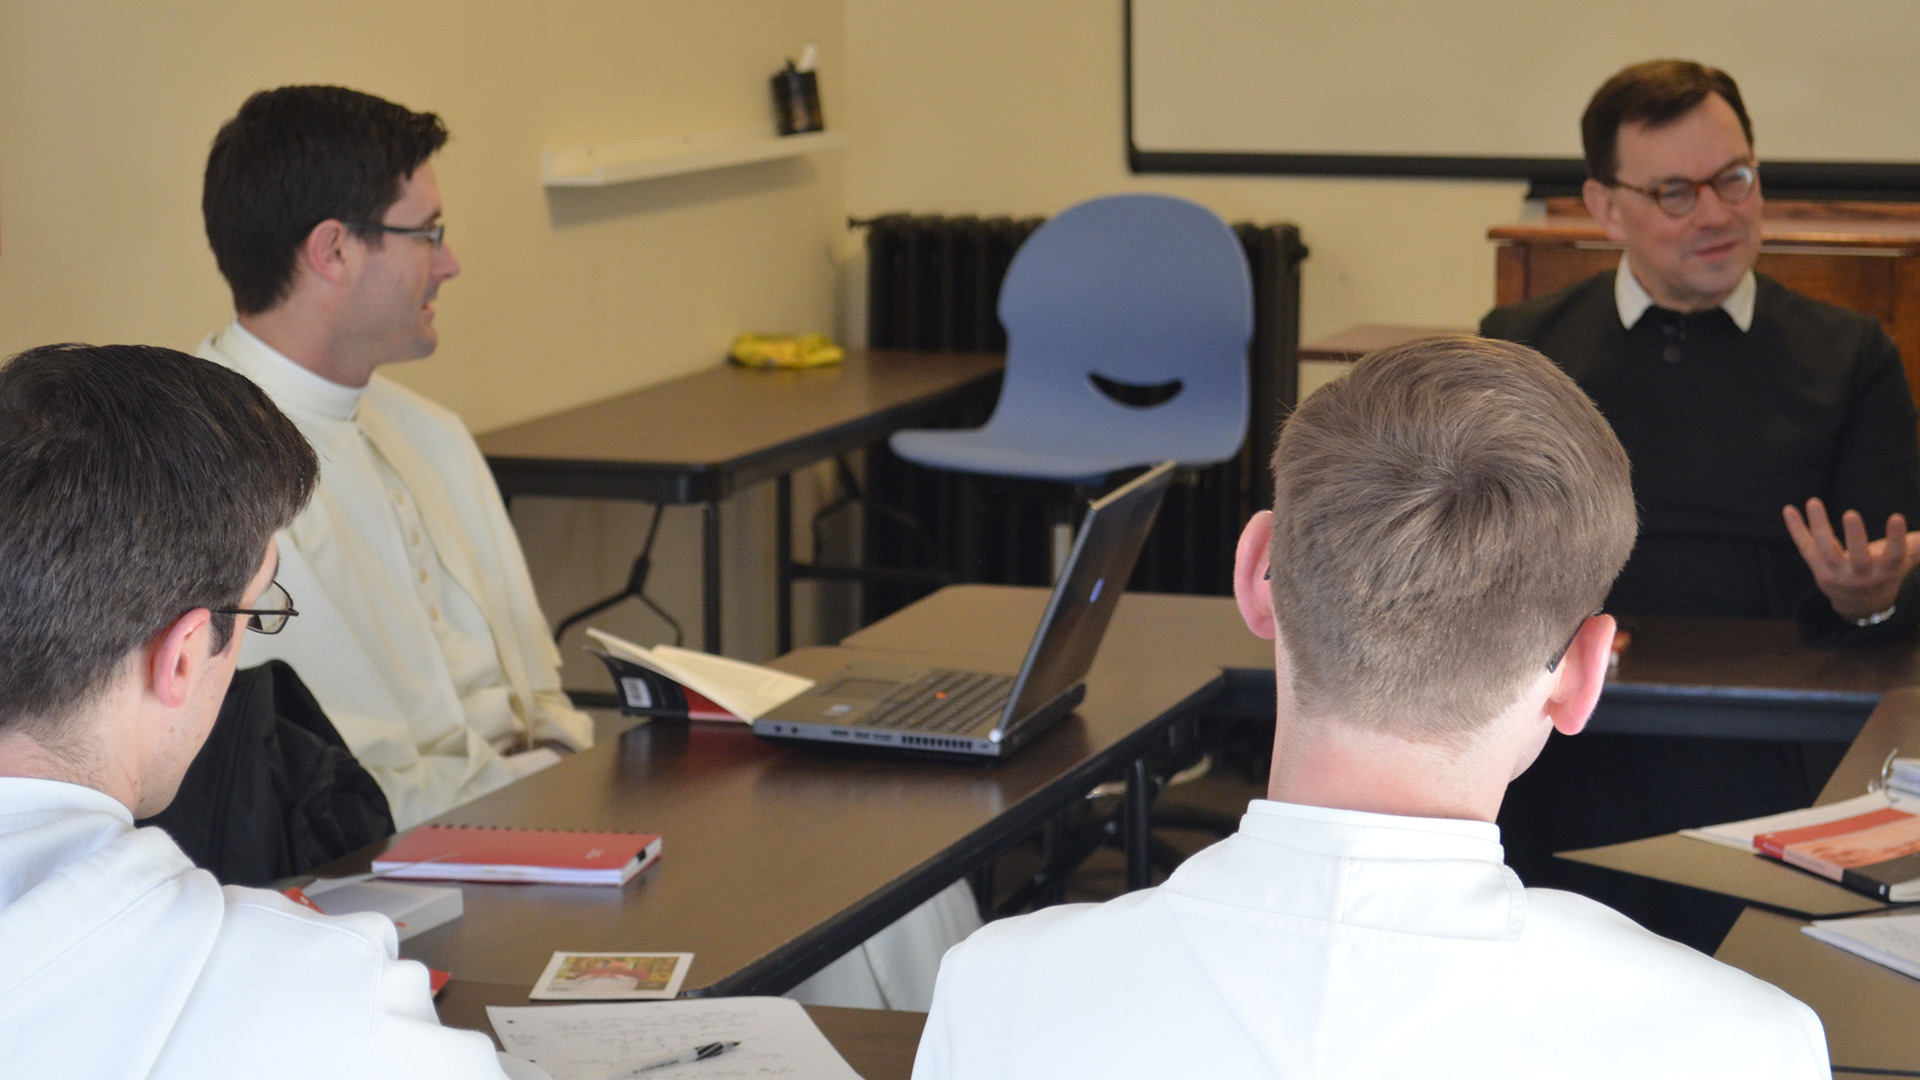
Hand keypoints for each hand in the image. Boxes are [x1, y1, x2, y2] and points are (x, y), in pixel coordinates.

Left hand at [1782, 498, 1919, 619]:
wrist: (1860, 605)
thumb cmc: (1886, 572)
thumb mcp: (1905, 560)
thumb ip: (1918, 545)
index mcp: (1886, 572)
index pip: (1894, 556)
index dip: (1896, 538)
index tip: (1897, 516)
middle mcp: (1861, 576)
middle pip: (1857, 557)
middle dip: (1855, 536)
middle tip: (1851, 513)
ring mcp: (1836, 574)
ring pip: (1826, 551)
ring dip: (1819, 526)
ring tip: (1814, 501)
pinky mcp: (1817, 569)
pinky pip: (1805, 548)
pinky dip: (1796, 529)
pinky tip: (1788, 509)